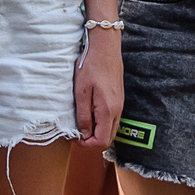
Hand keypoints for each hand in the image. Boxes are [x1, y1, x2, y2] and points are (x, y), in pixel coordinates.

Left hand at [75, 28, 121, 148]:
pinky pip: (111, 120)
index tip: (74, 137)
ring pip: (110, 130)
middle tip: (76, 133)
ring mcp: (120, 106)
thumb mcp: (81, 92)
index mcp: (107, 111)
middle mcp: (117, 111)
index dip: (86, 145)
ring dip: (96, 132)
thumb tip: (83, 134)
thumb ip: (83, 115)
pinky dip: (101, 124)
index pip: (101, 142)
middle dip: (91, 141)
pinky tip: (89, 114)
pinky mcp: (118, 100)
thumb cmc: (91, 66)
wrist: (106, 48)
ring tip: (81, 123)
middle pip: (107, 140)